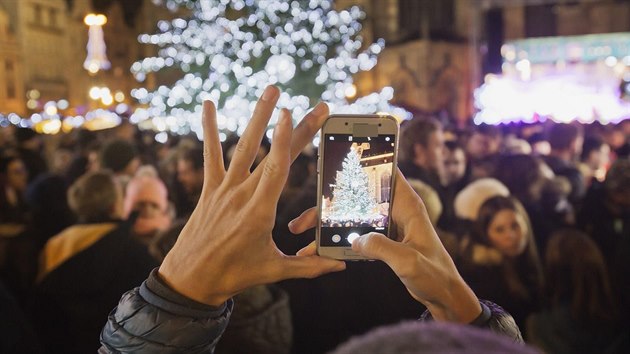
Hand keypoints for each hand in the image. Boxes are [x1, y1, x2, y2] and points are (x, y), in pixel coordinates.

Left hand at [158, 86, 345, 305]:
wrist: (190, 279)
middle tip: (318, 107)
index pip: (276, 170)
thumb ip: (308, 268)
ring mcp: (224, 189)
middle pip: (272, 155)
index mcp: (259, 212)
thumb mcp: (273, 271)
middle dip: (297, 128)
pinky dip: (210, 129)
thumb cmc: (233, 276)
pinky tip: (208, 104)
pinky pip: (210, 155)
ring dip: (259, 117)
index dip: (286, 140)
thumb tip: (340, 265)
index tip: (293, 113)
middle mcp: (241, 194)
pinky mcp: (210, 189)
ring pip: (244, 147)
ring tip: (271, 90)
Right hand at [289, 169, 480, 322]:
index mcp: (407, 205)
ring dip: (326, 221)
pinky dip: (335, 239)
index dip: (366, 159)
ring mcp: (386, 224)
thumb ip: (382, 248)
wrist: (443, 295)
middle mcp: (395, 209)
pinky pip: (353, 233)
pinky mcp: (381, 239)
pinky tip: (316, 248)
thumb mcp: (408, 261)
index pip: (386, 170)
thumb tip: (355, 241)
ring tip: (300, 230)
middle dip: (329, 200)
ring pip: (351, 214)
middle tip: (304, 211)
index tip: (341, 152)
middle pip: (357, 195)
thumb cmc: (435, 274)